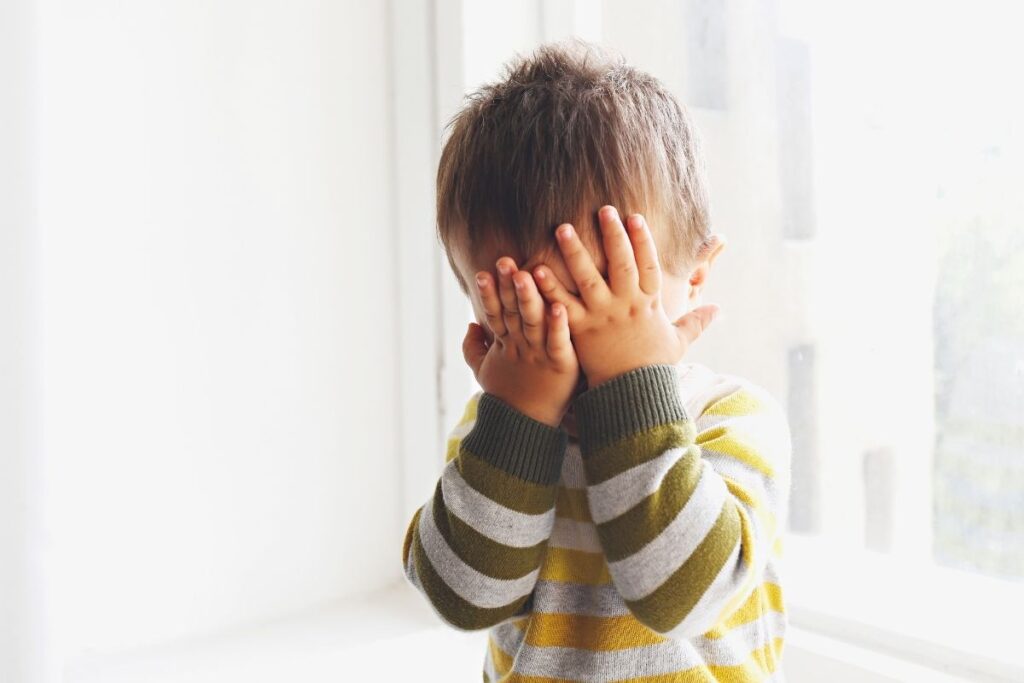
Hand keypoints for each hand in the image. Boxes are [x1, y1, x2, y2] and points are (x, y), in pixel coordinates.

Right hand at [462, 257, 580, 426]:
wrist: (526, 429)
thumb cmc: (507, 398)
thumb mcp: (483, 371)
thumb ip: (473, 347)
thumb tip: (470, 324)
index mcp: (505, 344)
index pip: (494, 314)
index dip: (488, 294)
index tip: (482, 272)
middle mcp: (521, 346)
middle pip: (512, 312)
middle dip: (507, 286)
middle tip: (503, 261)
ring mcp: (539, 355)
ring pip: (533, 322)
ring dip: (529, 298)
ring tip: (526, 275)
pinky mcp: (561, 365)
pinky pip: (558, 343)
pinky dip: (558, 326)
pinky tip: (559, 307)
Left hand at [532, 206, 719, 387]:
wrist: (631, 395)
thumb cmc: (653, 368)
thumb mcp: (678, 342)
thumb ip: (695, 322)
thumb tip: (717, 310)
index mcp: (648, 304)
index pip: (648, 265)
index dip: (642, 240)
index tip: (634, 216)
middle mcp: (625, 305)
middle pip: (620, 263)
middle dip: (612, 235)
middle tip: (602, 210)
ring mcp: (602, 316)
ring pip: (587, 277)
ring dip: (574, 252)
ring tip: (561, 228)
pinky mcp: (580, 329)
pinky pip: (562, 304)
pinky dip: (548, 287)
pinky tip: (535, 270)